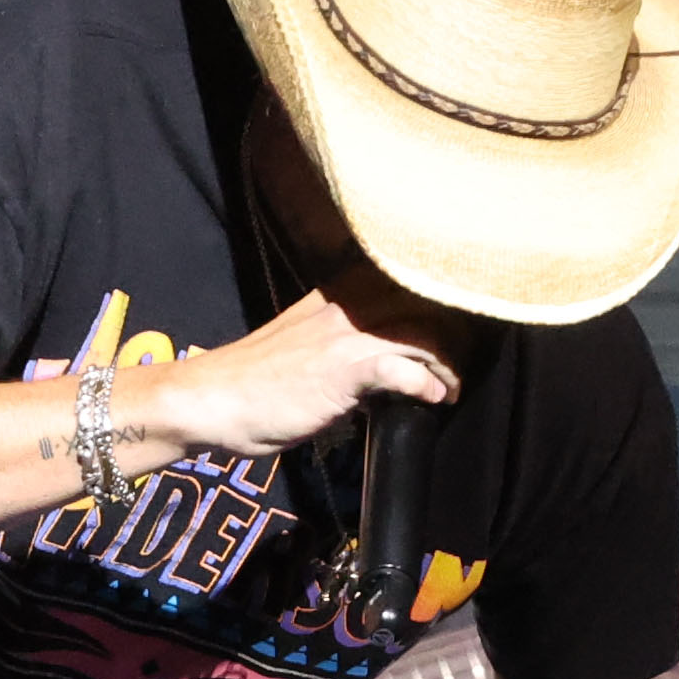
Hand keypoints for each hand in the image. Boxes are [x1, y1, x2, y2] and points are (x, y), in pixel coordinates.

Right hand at [124, 292, 458, 459]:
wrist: (214, 400)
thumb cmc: (257, 381)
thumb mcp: (307, 342)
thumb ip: (348, 338)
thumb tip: (390, 356)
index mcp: (339, 291)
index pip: (409, 277)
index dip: (445, 299)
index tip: (464, 326)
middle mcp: (348, 303)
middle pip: (430, 301)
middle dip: (459, 333)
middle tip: (463, 363)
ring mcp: (347, 334)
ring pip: (426, 332)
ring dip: (449, 364)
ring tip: (450, 387)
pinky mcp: (344, 369)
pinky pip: (405, 369)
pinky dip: (426, 387)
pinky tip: (431, 401)